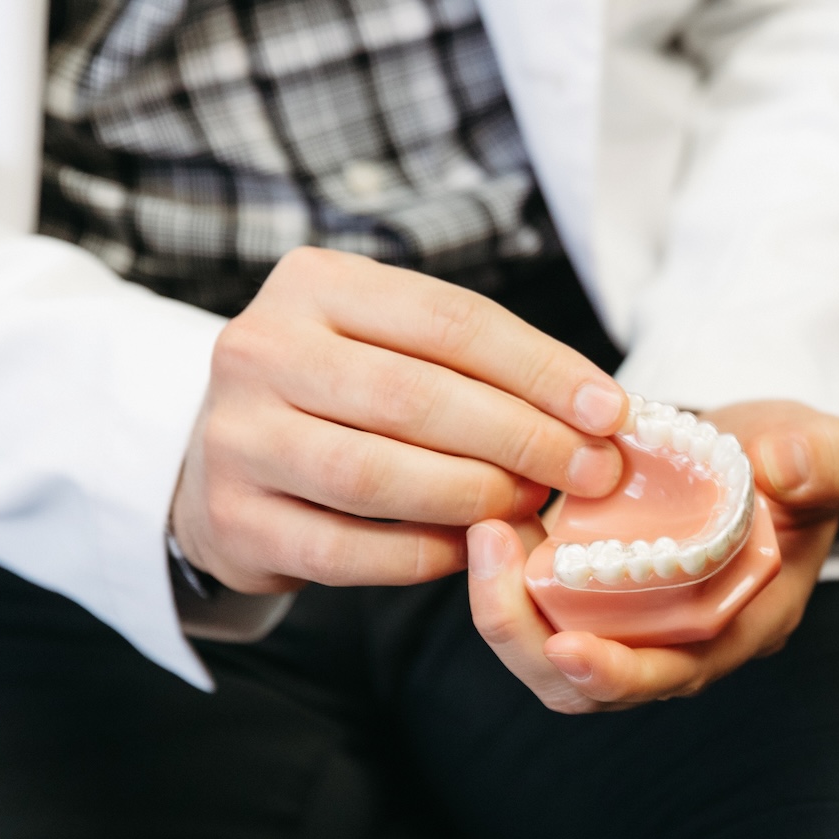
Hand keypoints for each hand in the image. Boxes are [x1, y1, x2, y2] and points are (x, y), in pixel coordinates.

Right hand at [170, 248, 627, 592]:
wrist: (228, 459)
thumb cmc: (346, 395)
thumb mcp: (398, 344)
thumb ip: (483, 365)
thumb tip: (602, 412)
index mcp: (314, 284)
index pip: (450, 320)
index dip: (542, 369)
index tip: (610, 411)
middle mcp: (259, 349)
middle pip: (415, 396)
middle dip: (522, 438)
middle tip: (591, 471)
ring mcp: (235, 438)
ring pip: (376, 475)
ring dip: (474, 496)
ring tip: (532, 506)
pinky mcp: (232, 521)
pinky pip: (346, 550)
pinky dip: (423, 554)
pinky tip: (472, 550)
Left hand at [465, 400, 838, 712]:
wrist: (761, 456)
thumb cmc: (796, 463)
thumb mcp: (825, 450)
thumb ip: (817, 460)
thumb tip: (781, 467)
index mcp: (741, 625)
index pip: (674, 674)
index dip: (617, 674)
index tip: (567, 648)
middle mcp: (678, 642)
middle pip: (589, 685)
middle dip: (528, 639)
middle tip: (494, 555)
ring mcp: (628, 622)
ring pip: (549, 656)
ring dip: (505, 608)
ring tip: (485, 533)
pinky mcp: (590, 592)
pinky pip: (536, 610)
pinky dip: (505, 578)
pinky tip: (490, 521)